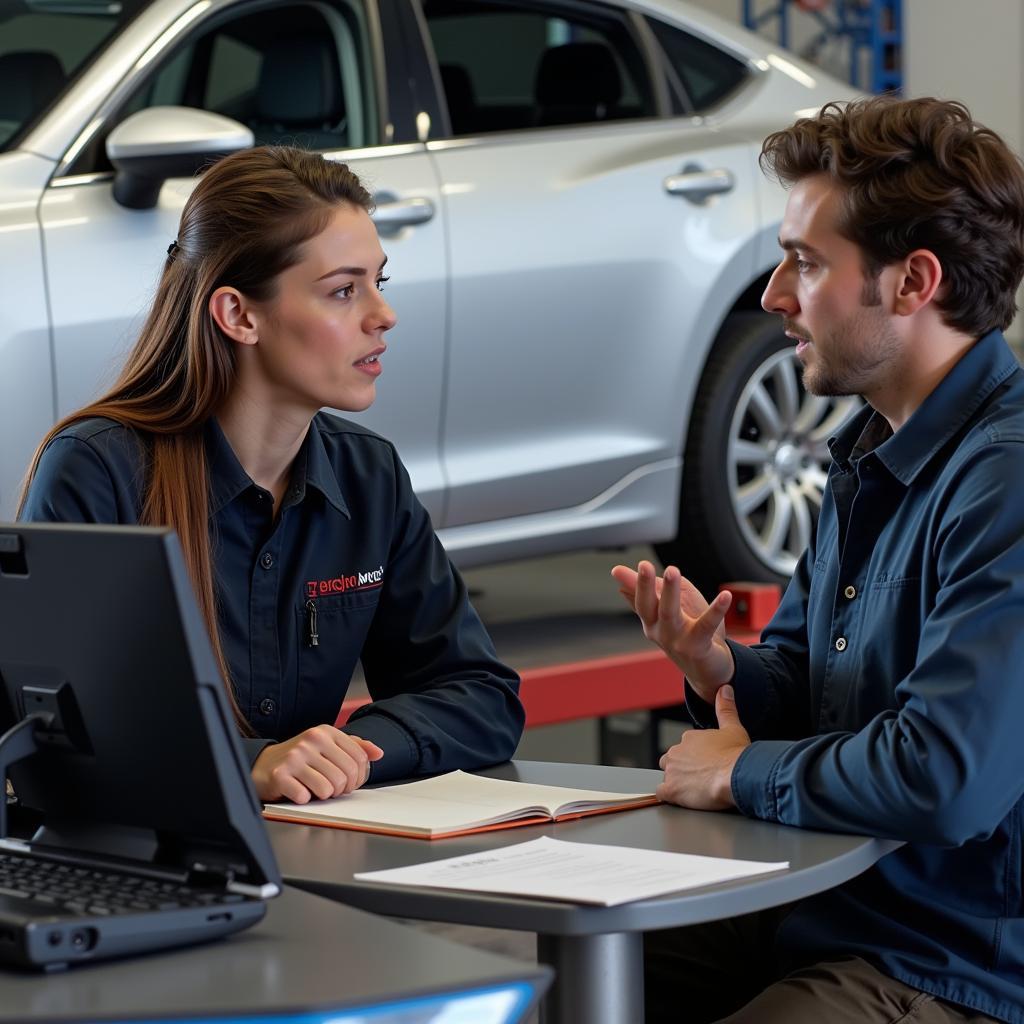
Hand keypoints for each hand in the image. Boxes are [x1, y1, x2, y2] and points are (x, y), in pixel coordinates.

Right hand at [252, 725, 383, 802]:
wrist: (263, 764)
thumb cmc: (301, 758)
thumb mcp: (328, 747)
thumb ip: (355, 748)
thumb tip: (378, 753)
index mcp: (326, 732)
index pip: (359, 759)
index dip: (358, 777)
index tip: (349, 782)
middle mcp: (311, 740)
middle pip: (345, 776)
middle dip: (341, 789)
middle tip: (332, 789)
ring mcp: (295, 756)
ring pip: (328, 788)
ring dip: (323, 795)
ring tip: (314, 788)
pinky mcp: (280, 774)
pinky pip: (305, 796)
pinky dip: (304, 799)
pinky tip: (298, 790)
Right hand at [611, 559, 734, 701]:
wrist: (709, 669)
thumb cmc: (689, 633)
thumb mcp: (668, 607)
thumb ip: (649, 589)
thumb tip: (617, 573)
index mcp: (651, 621)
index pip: (639, 599)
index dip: (632, 584)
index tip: (617, 569)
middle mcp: (659, 632)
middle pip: (648, 606)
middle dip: (644, 585)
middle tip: (643, 565)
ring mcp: (677, 641)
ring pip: (670, 614)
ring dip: (669, 591)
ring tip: (671, 571)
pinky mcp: (698, 647)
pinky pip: (706, 625)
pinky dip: (716, 609)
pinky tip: (725, 595)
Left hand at [656, 686, 748, 810]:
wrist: (736, 775)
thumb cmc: (737, 755)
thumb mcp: (733, 727)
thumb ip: (726, 708)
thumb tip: (724, 689)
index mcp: (689, 738)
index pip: (685, 748)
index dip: (695, 757)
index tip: (706, 764)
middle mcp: (676, 752)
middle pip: (672, 761)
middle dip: (682, 769)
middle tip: (700, 778)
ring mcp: (672, 771)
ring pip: (667, 777)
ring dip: (677, 783)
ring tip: (695, 790)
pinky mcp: (671, 789)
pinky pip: (662, 793)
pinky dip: (670, 796)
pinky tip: (682, 798)